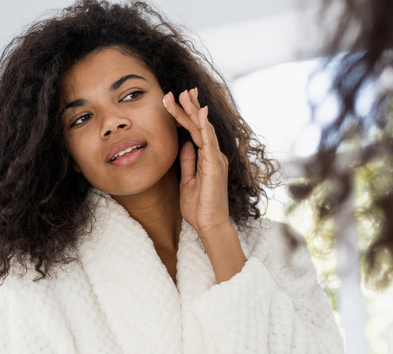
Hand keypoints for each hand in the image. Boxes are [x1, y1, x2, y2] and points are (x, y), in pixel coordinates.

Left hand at [163, 89, 230, 237]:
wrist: (209, 225)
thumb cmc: (199, 207)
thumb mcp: (188, 180)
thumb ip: (188, 162)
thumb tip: (184, 144)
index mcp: (208, 158)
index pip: (195, 131)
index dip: (186, 115)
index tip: (176, 101)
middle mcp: (214, 155)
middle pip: (200, 125)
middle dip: (189, 107)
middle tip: (179, 90)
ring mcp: (216, 159)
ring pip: (204, 129)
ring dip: (193, 111)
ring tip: (184, 94)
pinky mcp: (215, 165)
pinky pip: (209, 141)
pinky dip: (204, 126)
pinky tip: (199, 112)